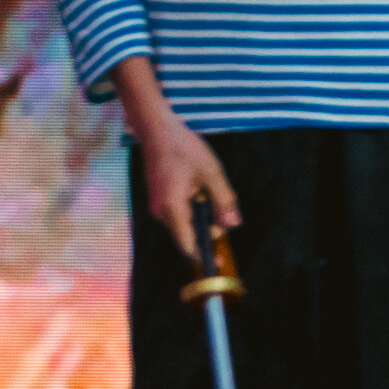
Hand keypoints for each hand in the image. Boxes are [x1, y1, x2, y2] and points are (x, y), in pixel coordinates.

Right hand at [120, 76, 238, 266]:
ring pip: (183, 223)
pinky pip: (177, 213)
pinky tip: (197, 187)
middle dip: (207, 227)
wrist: (155, 128)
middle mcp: (160, 212)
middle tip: (220, 206)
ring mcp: (156, 205)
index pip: (188, 246)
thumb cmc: (182, 147)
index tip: (221, 260)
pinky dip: (191, 207)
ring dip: (200, 214)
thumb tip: (233, 225)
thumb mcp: (211, 172)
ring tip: (206, 189)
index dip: (205, 255)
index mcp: (172, 208)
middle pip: (187, 235)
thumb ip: (224, 201)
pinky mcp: (157, 198)